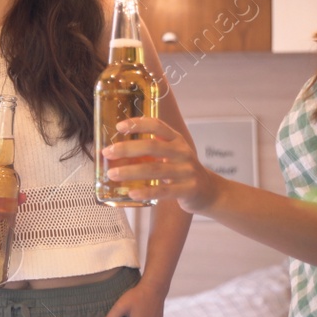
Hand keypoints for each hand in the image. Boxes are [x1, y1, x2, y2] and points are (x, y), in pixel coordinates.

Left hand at [101, 117, 217, 212]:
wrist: (209, 191)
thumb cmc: (182, 170)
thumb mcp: (172, 154)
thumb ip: (151, 150)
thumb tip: (116, 151)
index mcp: (176, 140)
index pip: (157, 125)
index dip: (138, 124)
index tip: (119, 127)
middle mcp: (182, 152)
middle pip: (152, 146)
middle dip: (127, 149)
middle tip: (107, 152)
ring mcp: (187, 171)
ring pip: (154, 169)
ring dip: (130, 171)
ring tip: (112, 174)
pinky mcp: (188, 189)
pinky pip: (163, 191)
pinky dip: (146, 192)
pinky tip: (131, 193)